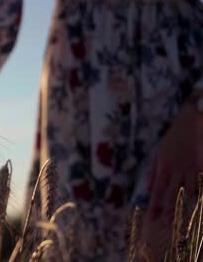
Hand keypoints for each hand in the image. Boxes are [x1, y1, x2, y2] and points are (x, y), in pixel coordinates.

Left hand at [140, 103, 202, 259]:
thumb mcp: (159, 151)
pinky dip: (200, 193)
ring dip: (185, 206)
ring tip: (181, 219)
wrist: (193, 122)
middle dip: (168, 210)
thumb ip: (154, 170)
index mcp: (164, 166)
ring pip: (189, 191)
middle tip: (165, 224)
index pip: (157, 190)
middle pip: (172, 194)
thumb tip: (148, 187)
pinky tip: (197, 203)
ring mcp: (193, 168)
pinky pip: (202, 183)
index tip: (151, 217)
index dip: (154, 205)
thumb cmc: (174, 137)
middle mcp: (177, 169)